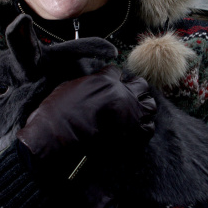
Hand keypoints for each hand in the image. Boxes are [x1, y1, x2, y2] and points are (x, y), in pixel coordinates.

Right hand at [15, 66, 156, 177]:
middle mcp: (123, 94)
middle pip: (141, 84)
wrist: (59, 136)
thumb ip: (87, 84)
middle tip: (128, 97)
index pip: (117, 71)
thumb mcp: (69, 86)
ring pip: (150, 105)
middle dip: (135, 89)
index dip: (115, 78)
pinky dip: (144, 128)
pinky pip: (149, 128)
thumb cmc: (57, 112)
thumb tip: (92, 85)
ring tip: (136, 113)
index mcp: (106, 80)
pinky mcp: (133, 133)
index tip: (113, 83)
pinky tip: (136, 130)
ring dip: (143, 107)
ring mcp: (131, 113)